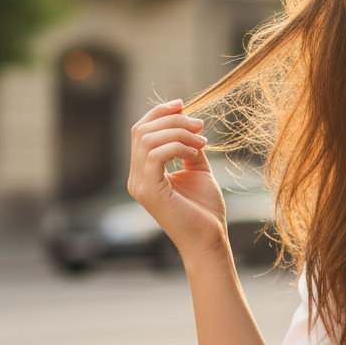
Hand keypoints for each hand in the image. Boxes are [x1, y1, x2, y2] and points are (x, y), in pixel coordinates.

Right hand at [128, 99, 227, 257]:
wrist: (210, 239)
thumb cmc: (205, 210)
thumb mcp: (198, 169)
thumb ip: (190, 146)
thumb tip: (189, 122)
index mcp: (144, 172)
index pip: (141, 131)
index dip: (159, 113)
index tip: (183, 105)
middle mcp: (136, 177)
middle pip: (142, 131)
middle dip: (172, 120)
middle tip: (200, 125)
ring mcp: (139, 185)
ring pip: (147, 139)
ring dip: (178, 133)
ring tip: (202, 142)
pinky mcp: (149, 191)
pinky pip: (155, 155)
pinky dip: (177, 146)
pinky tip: (195, 153)